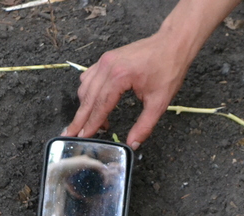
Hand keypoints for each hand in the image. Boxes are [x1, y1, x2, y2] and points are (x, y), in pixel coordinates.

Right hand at [63, 31, 191, 149]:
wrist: (172, 43)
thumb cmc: (168, 69)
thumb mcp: (159, 102)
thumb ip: (144, 125)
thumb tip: (133, 143)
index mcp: (119, 76)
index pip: (100, 106)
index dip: (91, 124)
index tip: (82, 137)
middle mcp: (107, 67)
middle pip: (88, 98)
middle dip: (80, 119)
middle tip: (71, 134)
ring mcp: (104, 61)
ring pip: (85, 88)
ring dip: (85, 107)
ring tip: (90, 124)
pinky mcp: (106, 59)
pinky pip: (89, 77)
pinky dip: (87, 92)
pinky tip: (92, 103)